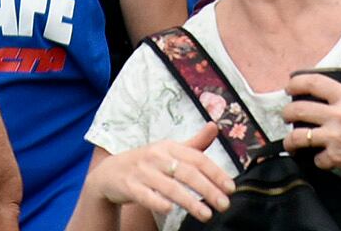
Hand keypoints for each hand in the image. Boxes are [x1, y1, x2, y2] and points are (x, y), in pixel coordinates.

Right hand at [96, 125, 235, 221]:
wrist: (109, 173)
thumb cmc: (146, 163)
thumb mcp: (168, 151)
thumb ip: (193, 144)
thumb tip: (215, 126)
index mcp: (169, 147)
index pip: (198, 158)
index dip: (216, 173)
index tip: (231, 188)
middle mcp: (156, 156)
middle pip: (187, 173)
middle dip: (208, 189)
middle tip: (224, 205)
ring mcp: (142, 171)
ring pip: (169, 187)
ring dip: (189, 201)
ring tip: (206, 214)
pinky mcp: (128, 186)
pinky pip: (145, 195)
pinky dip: (158, 202)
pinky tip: (170, 210)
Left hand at [285, 77, 340, 184]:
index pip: (314, 82)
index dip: (296, 83)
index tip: (290, 87)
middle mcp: (338, 115)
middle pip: (298, 109)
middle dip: (286, 113)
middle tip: (286, 115)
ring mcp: (335, 137)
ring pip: (298, 137)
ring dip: (290, 140)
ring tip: (290, 142)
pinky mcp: (336, 157)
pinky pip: (318, 159)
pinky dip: (319, 160)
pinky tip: (323, 159)